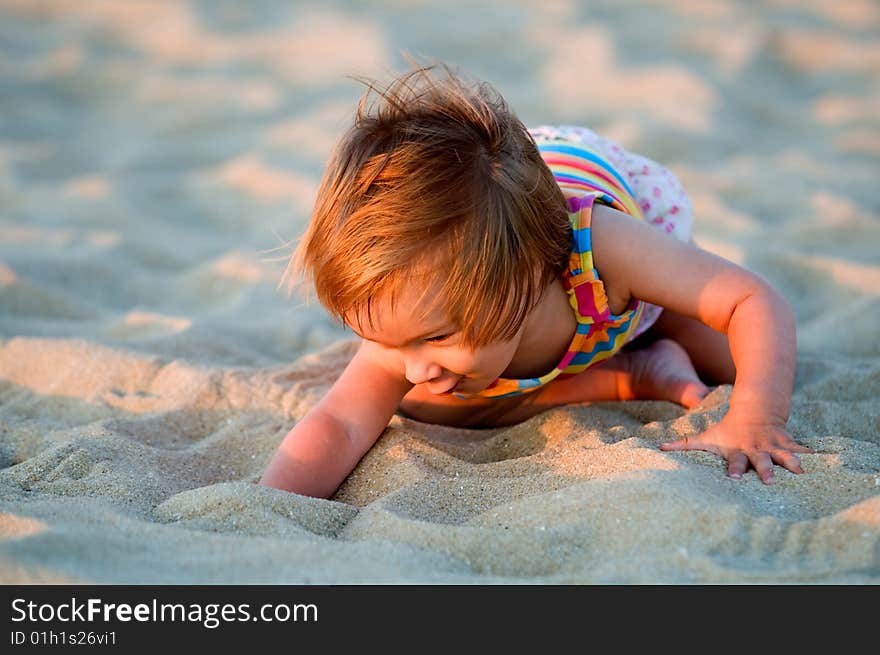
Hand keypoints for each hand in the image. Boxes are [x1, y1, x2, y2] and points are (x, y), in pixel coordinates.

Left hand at [659, 416, 812, 483]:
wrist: (754, 410)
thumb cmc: (726, 429)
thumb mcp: (706, 436)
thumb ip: (684, 445)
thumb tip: (660, 449)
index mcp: (737, 450)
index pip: (733, 462)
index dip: (733, 469)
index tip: (732, 478)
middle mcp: (756, 450)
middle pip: (760, 461)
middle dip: (764, 470)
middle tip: (768, 481)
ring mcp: (773, 446)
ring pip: (784, 455)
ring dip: (791, 463)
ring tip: (801, 472)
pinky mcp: (787, 444)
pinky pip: (801, 449)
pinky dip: (811, 455)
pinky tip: (823, 461)